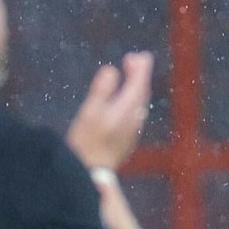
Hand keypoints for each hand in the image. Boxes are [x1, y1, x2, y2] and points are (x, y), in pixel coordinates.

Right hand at [67, 51, 154, 171]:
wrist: (91, 173)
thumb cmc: (86, 141)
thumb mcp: (90, 111)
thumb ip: (102, 89)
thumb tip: (112, 70)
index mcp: (126, 111)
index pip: (139, 85)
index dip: (140, 69)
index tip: (140, 55)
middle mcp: (134, 121)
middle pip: (142, 94)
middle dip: (140, 75)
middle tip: (134, 59)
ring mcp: (132, 132)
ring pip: (140, 104)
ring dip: (137, 87)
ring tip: (131, 74)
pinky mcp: (127, 140)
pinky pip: (136, 113)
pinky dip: (133, 100)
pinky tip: (126, 100)